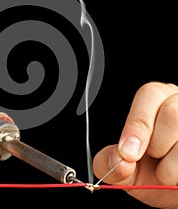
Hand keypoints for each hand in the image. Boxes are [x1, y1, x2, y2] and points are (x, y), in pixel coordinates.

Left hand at [93, 82, 177, 207]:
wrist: (176, 188)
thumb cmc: (152, 171)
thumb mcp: (127, 168)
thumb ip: (111, 162)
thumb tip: (119, 161)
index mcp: (158, 99)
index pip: (150, 94)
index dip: (137, 125)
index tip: (127, 154)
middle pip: (172, 113)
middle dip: (157, 145)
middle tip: (153, 159)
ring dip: (173, 165)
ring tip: (168, 171)